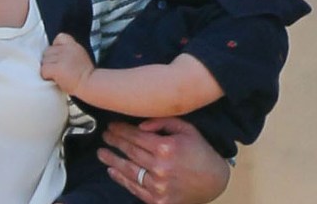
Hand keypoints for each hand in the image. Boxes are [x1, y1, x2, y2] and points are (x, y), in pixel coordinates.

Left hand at [41, 33, 93, 94]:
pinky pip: (44, 70)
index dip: (55, 46)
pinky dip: (46, 76)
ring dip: (47, 68)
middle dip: (50, 60)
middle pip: (48, 51)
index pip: (59, 37)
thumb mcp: (80, 55)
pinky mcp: (56, 68)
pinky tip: (53, 79)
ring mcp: (61, 58)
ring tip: (56, 75)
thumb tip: (57, 54)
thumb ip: (69, 51)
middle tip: (57, 69)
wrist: (90, 84)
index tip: (58, 56)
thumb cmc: (86, 75)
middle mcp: (66, 49)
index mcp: (73, 45)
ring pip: (44, 61)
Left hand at [97, 117, 229, 203]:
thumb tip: (139, 125)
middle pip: (130, 152)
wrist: (215, 181)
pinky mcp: (159, 201)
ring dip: (112, 160)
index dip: (120, 130)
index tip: (111, 125)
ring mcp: (159, 187)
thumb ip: (161, 121)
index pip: (135, 136)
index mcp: (166, 148)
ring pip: (129, 171)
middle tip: (104, 136)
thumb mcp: (185, 128)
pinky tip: (112, 170)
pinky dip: (121, 179)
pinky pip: (135, 189)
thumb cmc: (199, 150)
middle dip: (114, 142)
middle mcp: (161, 168)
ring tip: (101, 153)